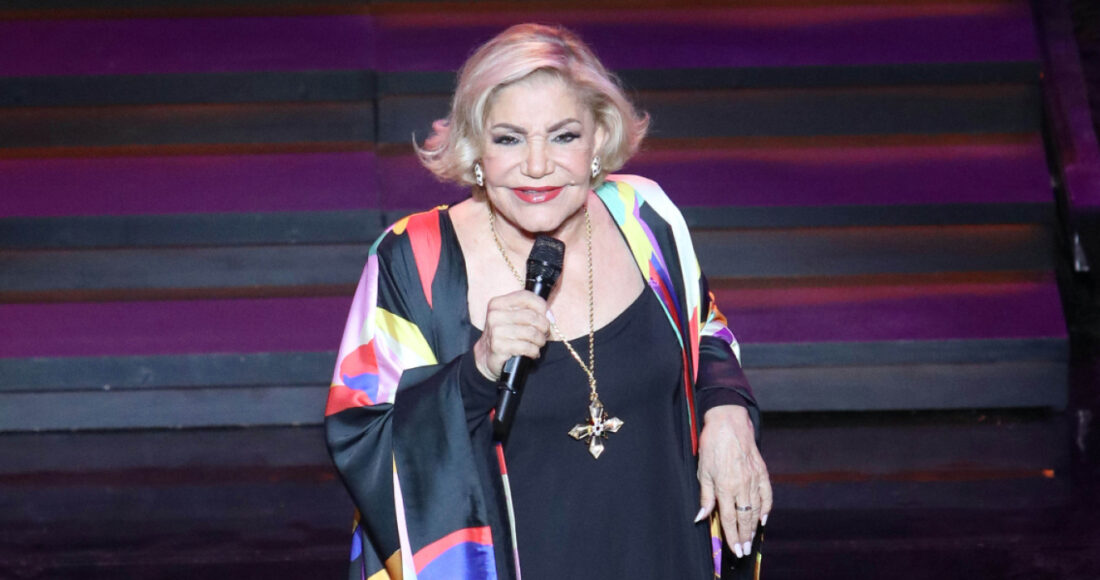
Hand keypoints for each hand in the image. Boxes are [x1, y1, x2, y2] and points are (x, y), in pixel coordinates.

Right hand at [473, 290, 550, 379]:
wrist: (486, 356)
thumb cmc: (505, 335)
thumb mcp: (514, 318)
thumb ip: (530, 311)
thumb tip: (549, 315)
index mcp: (498, 303)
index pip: (525, 297)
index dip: (541, 306)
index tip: (547, 316)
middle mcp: (495, 315)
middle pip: (531, 316)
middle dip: (544, 327)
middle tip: (544, 334)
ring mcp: (495, 331)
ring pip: (531, 332)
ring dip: (540, 340)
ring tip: (539, 344)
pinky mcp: (498, 346)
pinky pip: (526, 347)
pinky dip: (534, 351)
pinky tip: (533, 353)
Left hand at [696, 405, 772, 558]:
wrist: (729, 422)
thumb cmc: (712, 445)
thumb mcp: (702, 471)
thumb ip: (705, 496)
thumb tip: (701, 517)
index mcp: (725, 486)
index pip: (729, 518)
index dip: (732, 536)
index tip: (735, 549)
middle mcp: (742, 485)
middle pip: (745, 518)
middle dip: (745, 536)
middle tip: (745, 550)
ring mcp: (754, 478)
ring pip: (756, 509)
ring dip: (754, 526)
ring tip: (752, 539)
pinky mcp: (762, 471)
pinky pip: (767, 495)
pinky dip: (766, 508)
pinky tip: (763, 518)